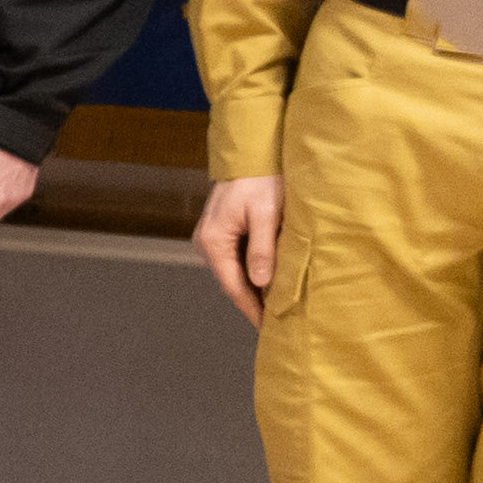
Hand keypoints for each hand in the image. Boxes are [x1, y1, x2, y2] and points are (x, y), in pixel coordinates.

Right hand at [198, 172, 284, 320]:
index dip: (251, 308)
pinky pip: (234, 260)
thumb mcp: (267, 214)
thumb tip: (261, 282)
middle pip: (232, 282)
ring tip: (275, 303)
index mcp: (214, 242)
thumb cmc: (260, 180)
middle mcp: (206, 243)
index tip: (267, 326)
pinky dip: (250, 271)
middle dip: (253, 301)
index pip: (234, 286)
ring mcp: (210, 239)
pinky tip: (267, 279)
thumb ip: (263, 249)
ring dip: (253, 287)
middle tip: (276, 320)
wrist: (250, 156)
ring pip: (233, 272)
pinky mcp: (219, 234)